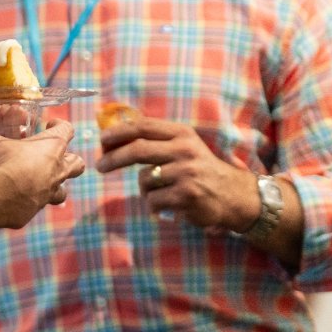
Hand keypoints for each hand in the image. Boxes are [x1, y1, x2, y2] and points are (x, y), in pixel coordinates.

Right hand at [0, 121, 86, 235]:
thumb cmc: (2, 163)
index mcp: (52, 147)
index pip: (66, 130)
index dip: (60, 126)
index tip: (50, 124)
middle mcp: (56, 170)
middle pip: (77, 163)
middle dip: (70, 159)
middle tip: (57, 157)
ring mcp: (48, 192)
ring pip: (62, 190)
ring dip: (55, 187)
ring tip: (41, 184)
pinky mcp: (35, 210)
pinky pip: (37, 205)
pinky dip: (29, 201)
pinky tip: (17, 199)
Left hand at [97, 114, 255, 230]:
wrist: (232, 194)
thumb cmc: (200, 169)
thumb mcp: (184, 145)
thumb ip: (157, 140)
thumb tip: (116, 137)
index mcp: (182, 134)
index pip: (144, 127)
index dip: (119, 132)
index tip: (102, 140)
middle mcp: (184, 150)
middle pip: (138, 150)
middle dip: (113, 158)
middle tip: (100, 166)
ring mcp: (185, 173)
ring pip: (144, 180)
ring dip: (145, 189)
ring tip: (162, 191)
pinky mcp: (186, 196)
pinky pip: (153, 200)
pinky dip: (154, 205)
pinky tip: (169, 204)